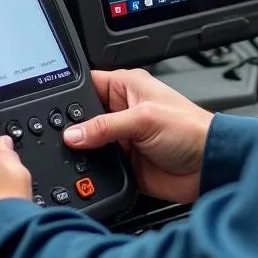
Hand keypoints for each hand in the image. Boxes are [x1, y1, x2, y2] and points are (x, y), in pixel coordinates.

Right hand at [63, 69, 213, 202]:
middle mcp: (122, 111)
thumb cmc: (190, 130)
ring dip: (80, 151)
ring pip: (88, 143)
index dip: (69, 94)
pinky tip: (82, 173)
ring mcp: (122, 138)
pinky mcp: (124, 164)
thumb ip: (106, 126)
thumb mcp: (144, 119)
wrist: (210, 167)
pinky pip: (98, 166)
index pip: (88, 84)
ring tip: (65, 155)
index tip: (48, 106)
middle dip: (70, 127)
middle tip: (55, 136)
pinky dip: (90, 171)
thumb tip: (72, 134)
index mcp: (127, 87)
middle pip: (83, 116)